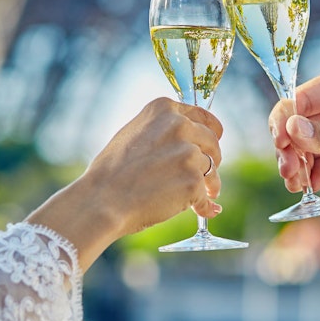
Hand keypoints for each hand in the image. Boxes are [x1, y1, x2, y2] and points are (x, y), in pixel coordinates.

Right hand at [28, 98, 224, 269]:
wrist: (102, 200)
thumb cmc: (111, 172)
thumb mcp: (133, 135)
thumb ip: (161, 131)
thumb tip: (188, 143)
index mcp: (164, 110)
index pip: (203, 116)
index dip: (212, 131)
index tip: (216, 139)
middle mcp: (179, 126)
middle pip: (212, 142)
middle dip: (212, 159)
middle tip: (208, 174)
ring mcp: (188, 153)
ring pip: (212, 169)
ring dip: (210, 184)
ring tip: (205, 195)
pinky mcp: (193, 180)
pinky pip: (206, 195)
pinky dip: (205, 205)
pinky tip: (203, 210)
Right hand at [268, 63, 319, 223]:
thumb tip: (292, 128)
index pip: (301, 97)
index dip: (286, 119)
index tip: (283, 142)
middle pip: (294, 123)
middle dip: (287, 145)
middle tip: (289, 168)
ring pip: (299, 147)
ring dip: (293, 163)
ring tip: (295, 181)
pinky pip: (312, 167)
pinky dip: (306, 177)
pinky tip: (308, 186)